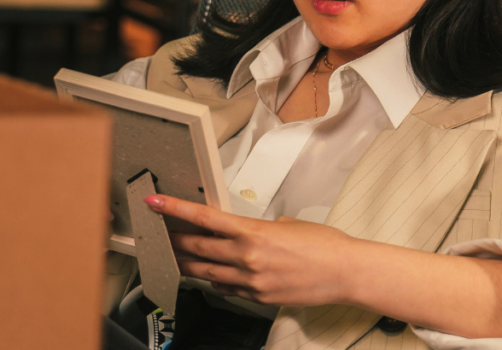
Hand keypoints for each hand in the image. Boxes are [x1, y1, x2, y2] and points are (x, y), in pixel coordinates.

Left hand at [145, 194, 355, 306]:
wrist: (345, 272)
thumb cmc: (323, 244)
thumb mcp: (286, 224)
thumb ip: (259, 228)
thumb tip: (244, 234)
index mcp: (252, 232)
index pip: (203, 218)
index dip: (175, 210)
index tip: (156, 203)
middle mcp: (246, 257)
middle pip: (197, 247)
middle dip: (174, 239)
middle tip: (158, 233)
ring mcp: (250, 281)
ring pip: (206, 272)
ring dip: (188, 263)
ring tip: (174, 256)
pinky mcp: (258, 298)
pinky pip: (227, 289)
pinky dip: (215, 281)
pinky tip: (208, 277)